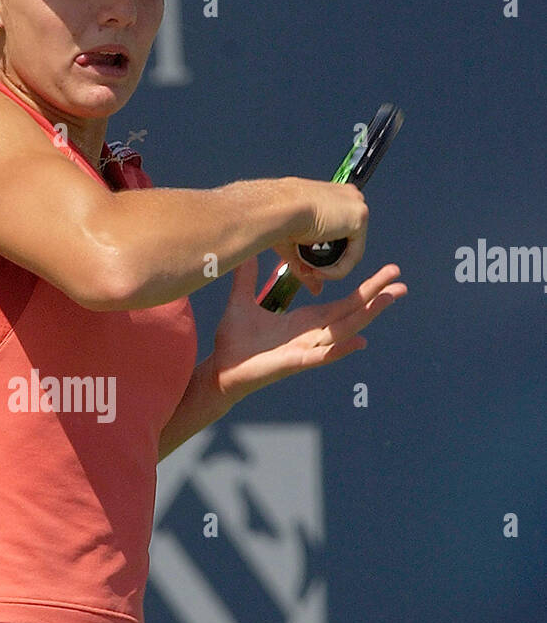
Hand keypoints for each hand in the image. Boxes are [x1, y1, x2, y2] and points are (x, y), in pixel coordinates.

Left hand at [211, 257, 406, 401]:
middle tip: (401, 282)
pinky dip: (341, 349)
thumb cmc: (235, 342)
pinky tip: (360, 341)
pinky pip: (322, 356)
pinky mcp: (295, 363)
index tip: (388, 274)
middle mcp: (312, 335)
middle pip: (352, 314)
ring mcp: (306, 350)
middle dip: (377, 298)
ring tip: (389, 300)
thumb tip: (248, 252)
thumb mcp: (242, 302)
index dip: (366, 289)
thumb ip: (247, 278)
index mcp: (306, 321)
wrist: (221, 370)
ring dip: (367, 316)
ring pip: (343, 331)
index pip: (344, 303)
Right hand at [272, 176, 369, 292]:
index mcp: (333, 195)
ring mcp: (356, 205)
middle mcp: (348, 196)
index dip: (327, 250)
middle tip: (309, 271)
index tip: (308, 263)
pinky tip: (319, 271)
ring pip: (352, 250)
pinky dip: (337, 270)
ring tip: (310, 271)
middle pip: (348, 241)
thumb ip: (308, 265)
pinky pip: (354, 255)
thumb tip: (315, 289)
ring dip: (331, 268)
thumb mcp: (295, 245)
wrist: (276, 210)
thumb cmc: (277, 220)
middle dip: (330, 262)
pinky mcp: (360, 217)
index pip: (340, 229)